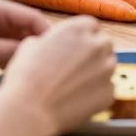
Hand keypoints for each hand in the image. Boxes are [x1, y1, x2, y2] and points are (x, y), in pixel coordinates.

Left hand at [0, 0, 51, 90]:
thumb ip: (8, 51)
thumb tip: (37, 54)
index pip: (33, 18)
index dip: (48, 35)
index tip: (59, 55)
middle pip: (28, 29)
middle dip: (37, 47)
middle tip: (46, 68)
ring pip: (18, 41)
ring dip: (24, 55)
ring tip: (33, 72)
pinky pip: (7, 50)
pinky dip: (12, 60)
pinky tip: (16, 74)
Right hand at [0, 15, 115, 135]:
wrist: (30, 110)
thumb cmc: (26, 78)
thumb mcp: (31, 46)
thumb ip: (49, 40)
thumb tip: (49, 44)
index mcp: (79, 28)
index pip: (90, 25)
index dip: (82, 37)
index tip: (74, 47)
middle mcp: (97, 45)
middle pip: (103, 43)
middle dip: (93, 52)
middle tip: (75, 66)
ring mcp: (106, 69)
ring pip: (108, 65)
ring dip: (97, 71)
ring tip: (74, 84)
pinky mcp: (108, 92)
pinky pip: (106, 88)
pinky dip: (96, 93)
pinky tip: (77, 99)